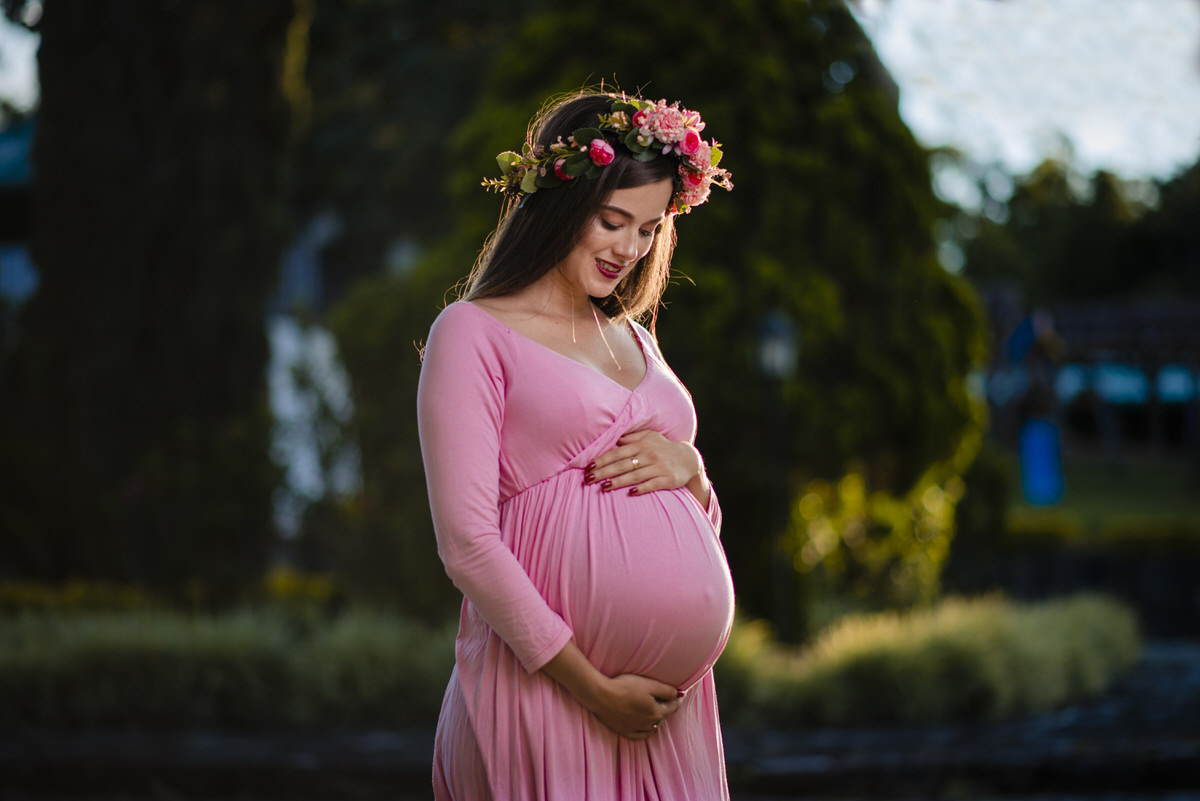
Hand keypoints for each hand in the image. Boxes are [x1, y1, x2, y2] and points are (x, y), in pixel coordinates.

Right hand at [541, 641, 683, 739]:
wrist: (601, 696)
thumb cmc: (625, 687)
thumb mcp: (649, 684)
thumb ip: (666, 690)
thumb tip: (679, 694)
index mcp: (656, 712)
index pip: (672, 707)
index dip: (677, 699)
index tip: (681, 694)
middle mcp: (648, 724)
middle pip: (662, 716)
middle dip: (667, 708)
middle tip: (668, 699)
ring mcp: (636, 729)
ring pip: (653, 727)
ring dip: (657, 719)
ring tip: (656, 710)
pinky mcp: (624, 731)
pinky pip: (640, 735)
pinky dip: (646, 731)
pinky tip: (646, 727)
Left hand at [585, 430, 703, 497]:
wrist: (689, 459)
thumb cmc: (663, 447)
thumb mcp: (649, 437)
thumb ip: (632, 437)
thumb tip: (615, 439)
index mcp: (642, 445)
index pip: (618, 452)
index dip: (603, 460)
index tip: (590, 467)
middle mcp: (649, 455)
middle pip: (623, 465)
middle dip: (605, 472)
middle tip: (589, 479)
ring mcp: (659, 468)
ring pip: (635, 476)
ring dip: (618, 482)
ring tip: (603, 487)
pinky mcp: (668, 480)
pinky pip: (652, 484)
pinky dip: (642, 488)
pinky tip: (630, 493)